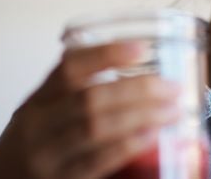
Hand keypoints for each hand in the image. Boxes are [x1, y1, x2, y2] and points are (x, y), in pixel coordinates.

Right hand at [0, 42, 181, 178]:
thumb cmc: (38, 144)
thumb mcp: (47, 113)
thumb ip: (80, 92)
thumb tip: (142, 70)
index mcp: (39, 100)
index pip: (70, 68)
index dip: (107, 54)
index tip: (142, 48)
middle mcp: (39, 124)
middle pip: (91, 97)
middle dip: (139, 89)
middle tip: (172, 86)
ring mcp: (48, 155)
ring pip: (97, 127)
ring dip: (142, 115)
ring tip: (173, 109)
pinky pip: (98, 161)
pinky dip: (128, 144)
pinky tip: (152, 134)